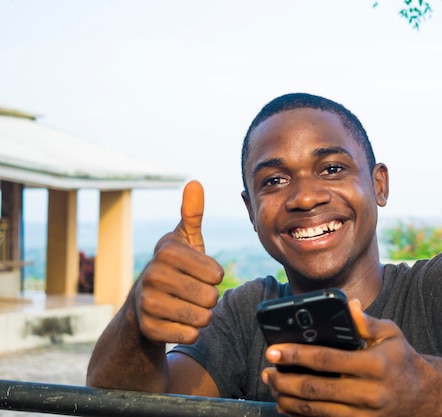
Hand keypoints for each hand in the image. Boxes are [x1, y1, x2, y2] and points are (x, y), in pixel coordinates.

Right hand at [134, 180, 223, 344]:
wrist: (143, 305)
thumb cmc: (175, 268)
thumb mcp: (184, 241)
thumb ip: (192, 214)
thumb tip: (195, 182)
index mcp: (167, 251)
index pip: (216, 274)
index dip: (213, 277)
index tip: (197, 273)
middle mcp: (152, 275)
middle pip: (210, 297)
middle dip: (208, 299)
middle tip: (192, 293)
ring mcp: (147, 303)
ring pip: (202, 318)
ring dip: (201, 316)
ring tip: (186, 306)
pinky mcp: (148, 328)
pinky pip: (189, 335)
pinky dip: (190, 331)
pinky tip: (177, 322)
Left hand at [261, 300, 434, 416]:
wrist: (423, 397)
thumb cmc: (401, 360)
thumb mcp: (391, 335)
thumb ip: (367, 322)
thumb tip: (349, 305)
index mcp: (374, 365)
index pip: (327, 359)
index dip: (297, 355)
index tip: (275, 350)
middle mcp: (368, 393)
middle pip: (315, 389)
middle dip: (284, 380)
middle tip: (267, 371)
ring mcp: (364, 415)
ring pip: (315, 411)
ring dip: (288, 399)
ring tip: (273, 387)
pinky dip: (302, 416)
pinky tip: (289, 405)